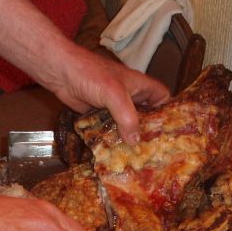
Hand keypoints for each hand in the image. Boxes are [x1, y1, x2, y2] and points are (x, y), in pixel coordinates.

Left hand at [47, 49, 169, 143]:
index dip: (169, 111)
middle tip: (155, 151)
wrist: (60, 73)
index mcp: (140, 85)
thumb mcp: (115, 95)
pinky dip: (114, 138)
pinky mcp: (100, 115)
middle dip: (150, 131)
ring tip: (138, 157)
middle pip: (147, 115)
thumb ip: (127, 118)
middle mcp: (130, 96)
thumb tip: (135, 141)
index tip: (171, 131)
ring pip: (128, 124)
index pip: (163, 97)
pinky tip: (116, 152)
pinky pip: (112, 129)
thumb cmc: (91, 75)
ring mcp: (115, 106)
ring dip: (131, 137)